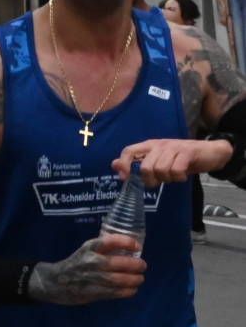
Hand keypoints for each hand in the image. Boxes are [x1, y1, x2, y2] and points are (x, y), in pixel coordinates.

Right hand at [27, 235, 146, 304]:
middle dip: (134, 265)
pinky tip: (132, 290)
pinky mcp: (90, 292)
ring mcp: (90, 277)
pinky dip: (126, 291)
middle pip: (116, 263)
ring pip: (117, 279)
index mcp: (89, 248)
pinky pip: (113, 292)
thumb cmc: (76, 264)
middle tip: (142, 266)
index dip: (126, 242)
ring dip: (133, 280)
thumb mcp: (86, 251)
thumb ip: (104, 251)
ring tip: (139, 279)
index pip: (109, 241)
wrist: (54, 281)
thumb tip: (132, 252)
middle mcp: (89, 261)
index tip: (137, 247)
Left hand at [114, 138, 232, 183]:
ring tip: (174, 176)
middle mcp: (159, 145)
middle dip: (151, 180)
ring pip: (161, 170)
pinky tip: (182, 176)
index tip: (124, 178)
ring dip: (168, 179)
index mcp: (149, 146)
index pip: (129, 151)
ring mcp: (174, 147)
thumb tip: (113, 165)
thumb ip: (138, 162)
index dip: (123, 164)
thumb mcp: (158, 160)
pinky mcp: (188, 151)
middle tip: (160, 181)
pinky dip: (179, 177)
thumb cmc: (182, 159)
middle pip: (145, 167)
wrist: (211, 152)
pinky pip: (176, 170)